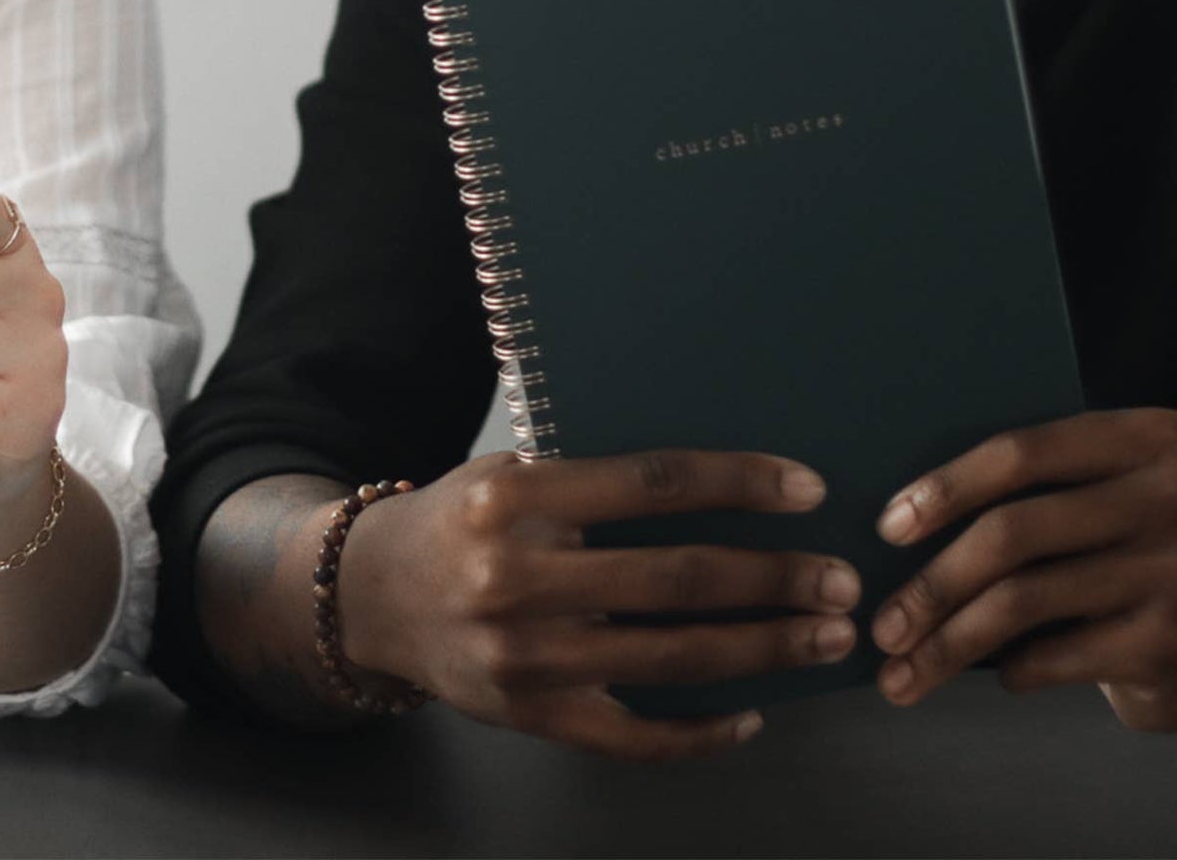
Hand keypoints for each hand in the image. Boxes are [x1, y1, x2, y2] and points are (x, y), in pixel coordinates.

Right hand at [338, 449, 860, 758]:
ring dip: (762, 649)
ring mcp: (525, 658)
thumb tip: (713, 479)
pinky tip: (753, 713)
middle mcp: (516, 577)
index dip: (736, 483)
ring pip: (671, 659)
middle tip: (840, 579)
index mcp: (512, 498)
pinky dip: (702, 731)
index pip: (649, 483)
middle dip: (772, 579)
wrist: (369, 596)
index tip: (805, 488)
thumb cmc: (457, 521)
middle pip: (674, 578)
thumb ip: (586, 477)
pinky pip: (635, 737)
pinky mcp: (532, 717)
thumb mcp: (504, 472)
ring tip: (825, 636)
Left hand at [870, 408, 1176, 728]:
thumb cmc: (1170, 523)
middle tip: (880, 625)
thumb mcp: (1137, 472)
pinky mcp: (1174, 645)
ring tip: (903, 672)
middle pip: (1012, 536)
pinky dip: (1020, 669)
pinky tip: (1002, 674)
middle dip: (930, 586)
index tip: (886, 527)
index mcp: (1139, 440)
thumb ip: (1060, 480)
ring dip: (950, 645)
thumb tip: (922, 518)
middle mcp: (1159, 503)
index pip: (1021, 454)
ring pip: (1026, 605)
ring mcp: (1171, 576)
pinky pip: (1067, 657)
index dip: (945, 488)